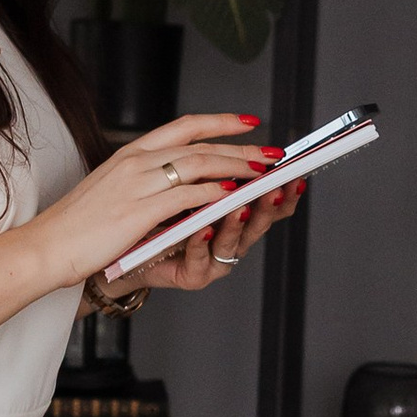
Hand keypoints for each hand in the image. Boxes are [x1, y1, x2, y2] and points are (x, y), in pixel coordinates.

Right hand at [30, 114, 275, 295]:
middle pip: (199, 144)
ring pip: (199, 165)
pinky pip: (187, 196)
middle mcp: (136, 162)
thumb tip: (180, 183)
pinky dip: (214, 193)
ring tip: (263, 172)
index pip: (183, 126)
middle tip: (272, 151)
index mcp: (130, 153)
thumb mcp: (112, 190)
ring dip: (236, 167)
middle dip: (241, 146)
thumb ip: (144, 181)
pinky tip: (234, 196)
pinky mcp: (139, 211)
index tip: (248, 121)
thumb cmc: (77, 225)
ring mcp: (138, 184)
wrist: (46, 246)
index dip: (219, 122)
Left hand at [112, 171, 305, 294]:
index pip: (267, 204)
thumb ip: (210, 171)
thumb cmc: (155, 217)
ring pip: (232, 243)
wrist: (122, 252)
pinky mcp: (191, 275)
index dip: (284, 190)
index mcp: (232, 216)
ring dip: (237, 222)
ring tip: (242, 205)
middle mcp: (228, 238)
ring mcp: (212, 260)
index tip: (293, 172)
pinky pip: (198, 259)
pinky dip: (201, 243)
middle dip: (268, 204)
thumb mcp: (187, 186)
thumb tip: (237, 141)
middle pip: (257, 224)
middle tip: (276, 187)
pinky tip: (203, 228)